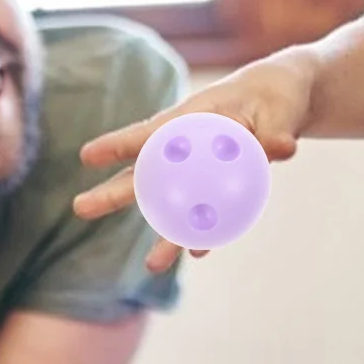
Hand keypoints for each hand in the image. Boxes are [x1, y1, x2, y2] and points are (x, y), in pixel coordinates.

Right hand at [72, 51, 315, 272]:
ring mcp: (202, 169)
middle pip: (146, 174)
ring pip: (174, 204)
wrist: (284, 98)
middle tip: (79, 209)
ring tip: (152, 266)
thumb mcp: (277, 111)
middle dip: (114, 193)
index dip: (119, 144)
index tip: (86, 155)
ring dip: (165, 233)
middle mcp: (189, 147)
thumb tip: (284, 148)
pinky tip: (198, 249)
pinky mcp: (222, 185)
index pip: (151, 132)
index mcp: (194, 119)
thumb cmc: (274, 96)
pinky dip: (205, 231)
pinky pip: (207, 213)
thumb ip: (275, 133)